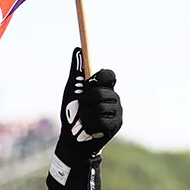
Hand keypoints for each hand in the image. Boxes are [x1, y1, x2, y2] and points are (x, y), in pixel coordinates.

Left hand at [56, 47, 120, 165]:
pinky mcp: (116, 125)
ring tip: (82, 120)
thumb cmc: (71, 114)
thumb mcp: (71, 91)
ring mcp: (117, 112)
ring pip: (100, 107)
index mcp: (105, 87)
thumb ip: (77, 72)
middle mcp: (114, 98)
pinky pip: (101, 121)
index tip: (88, 84)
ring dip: (85, 115)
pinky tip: (88, 129)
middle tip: (80, 108)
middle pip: (101, 92)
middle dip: (85, 101)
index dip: (99, 77)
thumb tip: (77, 49)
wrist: (72, 140)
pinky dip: (89, 125)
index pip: (109, 75)